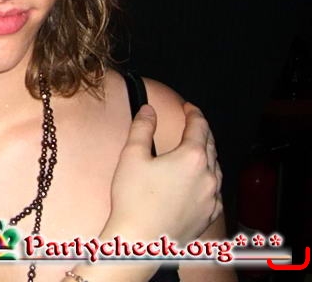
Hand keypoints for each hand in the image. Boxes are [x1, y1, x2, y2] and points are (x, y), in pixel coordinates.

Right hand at [102, 102, 221, 244]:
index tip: (188, 107)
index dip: (194, 113)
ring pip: (216, 168)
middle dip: (202, 131)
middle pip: (210, 145)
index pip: (199, 126)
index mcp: (191, 157)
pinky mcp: (209, 215)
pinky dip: (211, 179)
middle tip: (193, 123)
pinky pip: (216, 191)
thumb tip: (149, 110)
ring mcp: (211, 197)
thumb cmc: (133, 198)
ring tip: (197, 149)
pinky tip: (202, 181)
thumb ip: (142, 127)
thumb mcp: (132, 155)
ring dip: (208, 154)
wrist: (141, 240)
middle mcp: (208, 176)